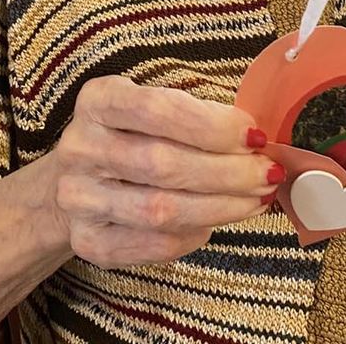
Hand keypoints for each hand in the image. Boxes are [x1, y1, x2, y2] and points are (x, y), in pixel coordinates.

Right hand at [45, 75, 280, 267]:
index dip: (212, 125)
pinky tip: (216, 219)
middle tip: (267, 173)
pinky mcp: (87, 241)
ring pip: (161, 210)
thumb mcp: (154, 106)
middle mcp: (80, 146)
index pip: (157, 109)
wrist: (80, 177)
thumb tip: (256, 140)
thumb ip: (197, 116)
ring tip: (256, 198)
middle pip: (162, 164)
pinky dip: (194, 235)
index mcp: (98, 100)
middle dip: (227, 171)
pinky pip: (153, 245)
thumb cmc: (133, 133)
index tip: (254, 135)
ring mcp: (78, 198)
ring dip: (221, 206)